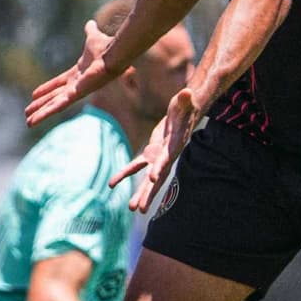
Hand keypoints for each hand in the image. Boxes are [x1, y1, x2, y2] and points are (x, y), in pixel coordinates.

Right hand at [25, 19, 116, 126]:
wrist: (112, 53)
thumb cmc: (105, 47)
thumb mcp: (92, 37)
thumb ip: (90, 31)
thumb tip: (91, 22)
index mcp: (77, 74)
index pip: (58, 84)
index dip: (46, 89)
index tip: (34, 95)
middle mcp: (76, 85)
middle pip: (54, 98)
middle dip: (41, 106)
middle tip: (27, 114)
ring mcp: (75, 92)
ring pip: (54, 106)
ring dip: (41, 114)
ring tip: (28, 122)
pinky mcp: (76, 95)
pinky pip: (59, 106)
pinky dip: (47, 113)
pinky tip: (36, 119)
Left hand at [108, 88, 199, 210]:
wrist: (184, 112)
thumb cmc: (186, 105)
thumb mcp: (185, 101)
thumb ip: (186, 98)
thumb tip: (188, 91)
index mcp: (174, 146)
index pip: (167, 159)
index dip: (160, 168)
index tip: (153, 179)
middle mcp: (167, 156)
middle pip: (157, 177)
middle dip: (149, 193)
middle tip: (140, 209)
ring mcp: (158, 157)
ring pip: (146, 178)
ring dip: (139, 192)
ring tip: (131, 208)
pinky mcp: (150, 153)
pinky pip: (135, 166)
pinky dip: (124, 174)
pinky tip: (111, 184)